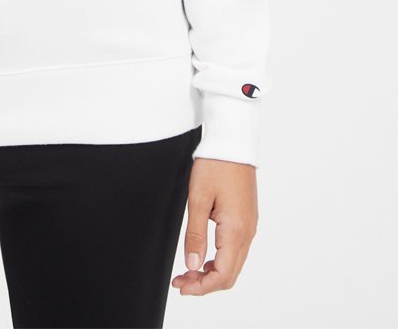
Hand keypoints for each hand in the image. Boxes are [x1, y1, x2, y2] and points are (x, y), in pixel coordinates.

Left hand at [171, 157, 257, 295]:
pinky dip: (220, 260)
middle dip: (205, 284)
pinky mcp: (247, 219)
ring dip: (211, 272)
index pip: (222, 275)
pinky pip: (236, 250)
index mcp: (236, 230)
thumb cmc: (215, 166)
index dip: (201, 287)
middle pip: (229, 274)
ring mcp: (249, 226)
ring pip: (233, 264)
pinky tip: (203, 256)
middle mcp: (247, 233)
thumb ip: (195, 235)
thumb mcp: (198, 199)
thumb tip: (192, 265)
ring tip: (188, 270)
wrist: (233, 143)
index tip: (181, 286)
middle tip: (180, 281)